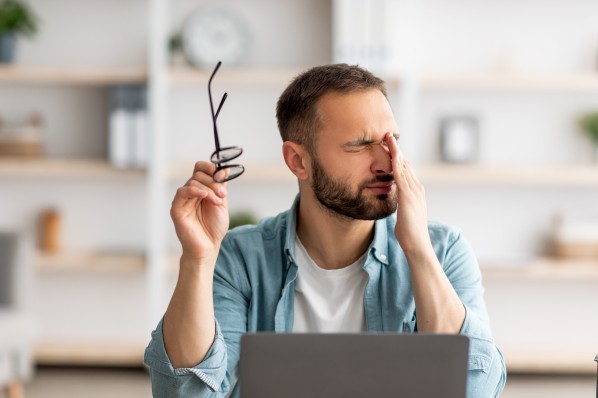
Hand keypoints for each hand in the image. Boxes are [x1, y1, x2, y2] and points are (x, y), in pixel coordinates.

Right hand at [170, 161, 228, 265]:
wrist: (208, 247)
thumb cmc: (214, 228)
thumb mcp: (222, 203)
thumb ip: (221, 186)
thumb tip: (225, 169)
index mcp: (201, 189)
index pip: (201, 168)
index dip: (212, 168)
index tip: (223, 176)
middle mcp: (191, 192)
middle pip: (198, 173)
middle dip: (214, 181)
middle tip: (223, 195)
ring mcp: (183, 199)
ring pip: (193, 181)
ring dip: (209, 189)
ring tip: (217, 202)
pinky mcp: (177, 208)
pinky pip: (182, 192)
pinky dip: (195, 190)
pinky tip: (205, 196)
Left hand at [384, 133, 433, 256]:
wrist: (417, 245)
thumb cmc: (409, 233)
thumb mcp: (403, 214)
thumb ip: (400, 204)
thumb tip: (395, 199)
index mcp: (415, 192)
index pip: (406, 170)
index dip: (398, 157)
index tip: (390, 146)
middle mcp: (417, 188)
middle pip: (405, 163)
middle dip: (396, 149)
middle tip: (387, 135)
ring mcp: (414, 192)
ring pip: (404, 166)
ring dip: (396, 151)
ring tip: (387, 138)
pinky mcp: (408, 197)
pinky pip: (401, 176)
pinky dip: (397, 164)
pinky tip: (392, 154)